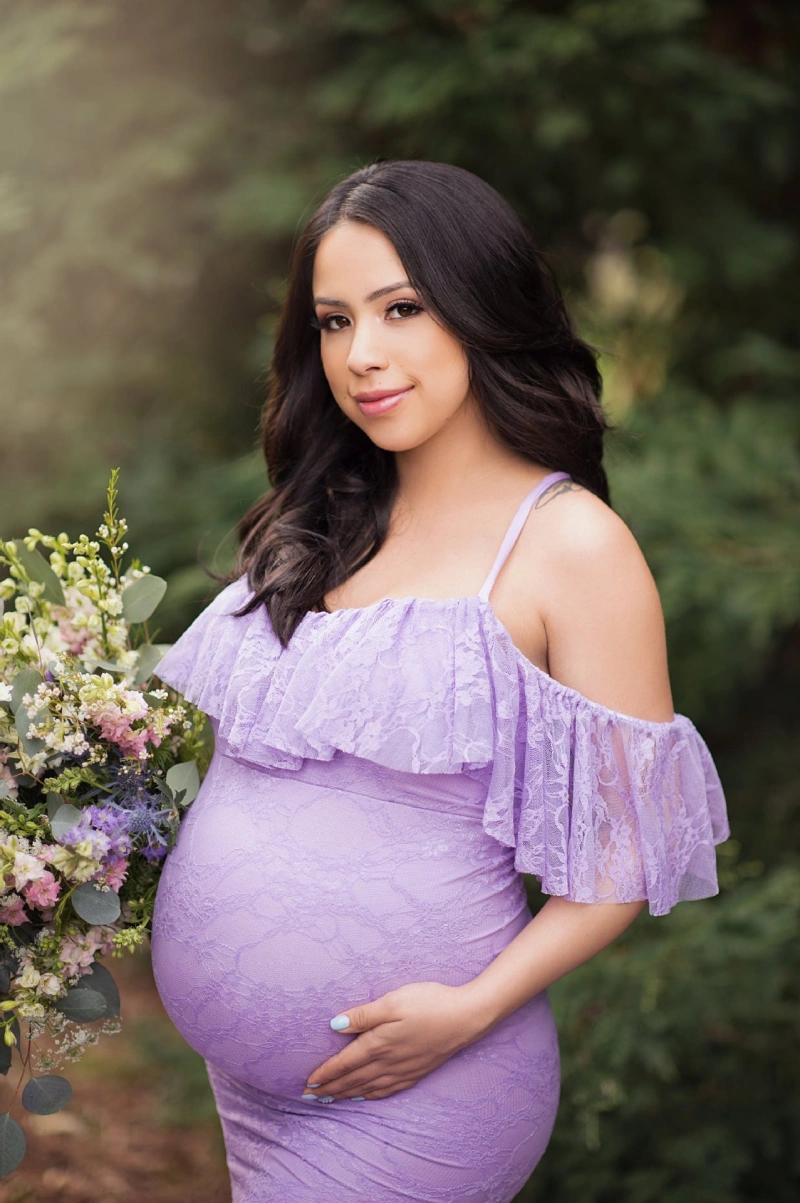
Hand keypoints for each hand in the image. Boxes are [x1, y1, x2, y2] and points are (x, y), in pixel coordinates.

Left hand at [303, 981, 486, 1101]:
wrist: (466, 1017)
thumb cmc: (429, 1002)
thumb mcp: (394, 1001)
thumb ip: (364, 1014)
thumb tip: (335, 1025)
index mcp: (380, 1043)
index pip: (345, 1062)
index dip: (325, 1073)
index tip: (308, 1082)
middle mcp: (389, 1061)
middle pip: (353, 1079)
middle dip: (330, 1088)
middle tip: (309, 1097)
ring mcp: (404, 1069)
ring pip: (369, 1087)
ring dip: (347, 1094)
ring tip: (330, 1099)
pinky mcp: (418, 1071)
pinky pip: (388, 1090)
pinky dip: (373, 1095)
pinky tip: (367, 1096)